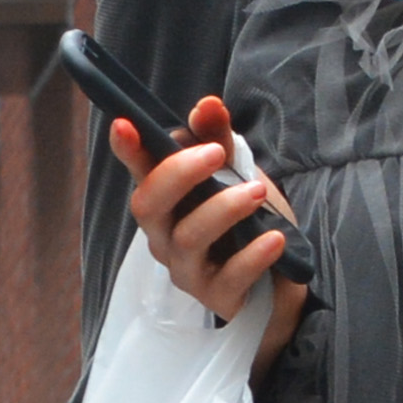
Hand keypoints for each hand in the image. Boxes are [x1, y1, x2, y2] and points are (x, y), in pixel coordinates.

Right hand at [112, 96, 298, 324]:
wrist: (279, 282)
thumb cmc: (247, 223)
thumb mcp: (237, 174)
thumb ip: (219, 140)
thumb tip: (208, 105)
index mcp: (166, 202)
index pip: (139, 173)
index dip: (128, 150)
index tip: (123, 124)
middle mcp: (165, 236)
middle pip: (149, 205)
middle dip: (179, 174)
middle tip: (216, 153)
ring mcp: (187, 270)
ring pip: (189, 237)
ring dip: (224, 209)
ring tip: (258, 192)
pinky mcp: (217, 298)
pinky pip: (229, 276)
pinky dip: (253, 255)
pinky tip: (275, 238)